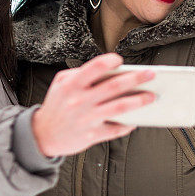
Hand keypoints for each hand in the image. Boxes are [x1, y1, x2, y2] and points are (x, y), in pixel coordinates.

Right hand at [31, 53, 154, 156]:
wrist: (42, 135)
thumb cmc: (57, 105)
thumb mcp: (61, 83)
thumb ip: (81, 73)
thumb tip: (108, 70)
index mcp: (72, 85)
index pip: (94, 68)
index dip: (109, 62)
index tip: (121, 60)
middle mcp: (81, 101)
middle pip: (114, 87)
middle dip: (136, 79)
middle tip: (151, 74)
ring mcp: (87, 119)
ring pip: (120, 107)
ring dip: (139, 101)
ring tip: (151, 96)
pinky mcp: (93, 135)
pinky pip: (116, 128)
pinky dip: (129, 124)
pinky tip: (137, 118)